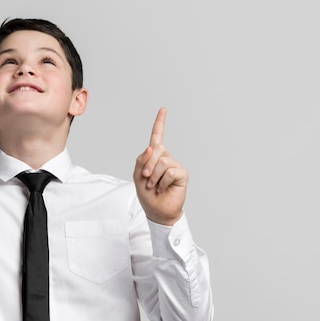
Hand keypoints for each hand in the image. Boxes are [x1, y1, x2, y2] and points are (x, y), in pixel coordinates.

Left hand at [133, 108, 186, 225]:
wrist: (156, 211)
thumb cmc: (146, 193)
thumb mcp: (137, 175)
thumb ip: (142, 159)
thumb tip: (152, 147)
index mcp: (154, 156)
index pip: (157, 136)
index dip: (160, 123)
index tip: (163, 109)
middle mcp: (166, 158)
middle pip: (157, 149)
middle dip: (148, 164)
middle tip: (146, 178)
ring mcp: (175, 165)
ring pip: (162, 161)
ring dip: (153, 176)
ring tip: (154, 185)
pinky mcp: (182, 174)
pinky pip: (170, 171)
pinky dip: (162, 182)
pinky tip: (162, 188)